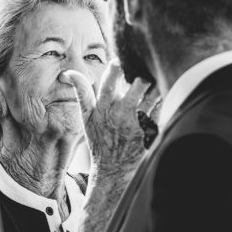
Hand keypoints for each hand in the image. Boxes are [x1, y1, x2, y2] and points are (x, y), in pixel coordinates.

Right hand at [60, 60, 158, 176]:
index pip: (109, 83)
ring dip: (155, 87)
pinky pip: (161, 110)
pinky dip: (162, 102)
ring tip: (154, 83)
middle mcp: (121, 114)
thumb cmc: (99, 139)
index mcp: (104, 108)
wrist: (113, 169)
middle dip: (142, 77)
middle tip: (143, 73)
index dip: (115, 69)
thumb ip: (81, 93)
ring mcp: (137, 123)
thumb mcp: (86, 118)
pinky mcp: (150, 131)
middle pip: (137, 86)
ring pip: (153, 96)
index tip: (119, 62)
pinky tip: (160, 100)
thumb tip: (69, 73)